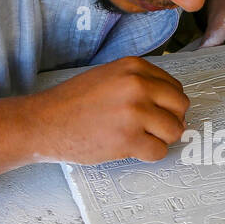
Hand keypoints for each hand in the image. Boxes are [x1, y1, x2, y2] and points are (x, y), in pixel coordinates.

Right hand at [0, 57, 188, 179]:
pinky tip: (131, 150)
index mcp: (134, 67)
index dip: (168, 105)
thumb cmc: (73, 103)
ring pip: (175, 130)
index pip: (174, 87)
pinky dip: (149, 155)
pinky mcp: (129, 138)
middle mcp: (138, 85)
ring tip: (140, 139)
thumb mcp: (109, 77)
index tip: (154, 114)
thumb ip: (139, 83)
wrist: (44, 122)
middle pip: (181, 107)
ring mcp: (134, 112)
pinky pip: (159, 152)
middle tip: (152, 130)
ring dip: (161, 139)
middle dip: (171, 121)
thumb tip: (171, 104)